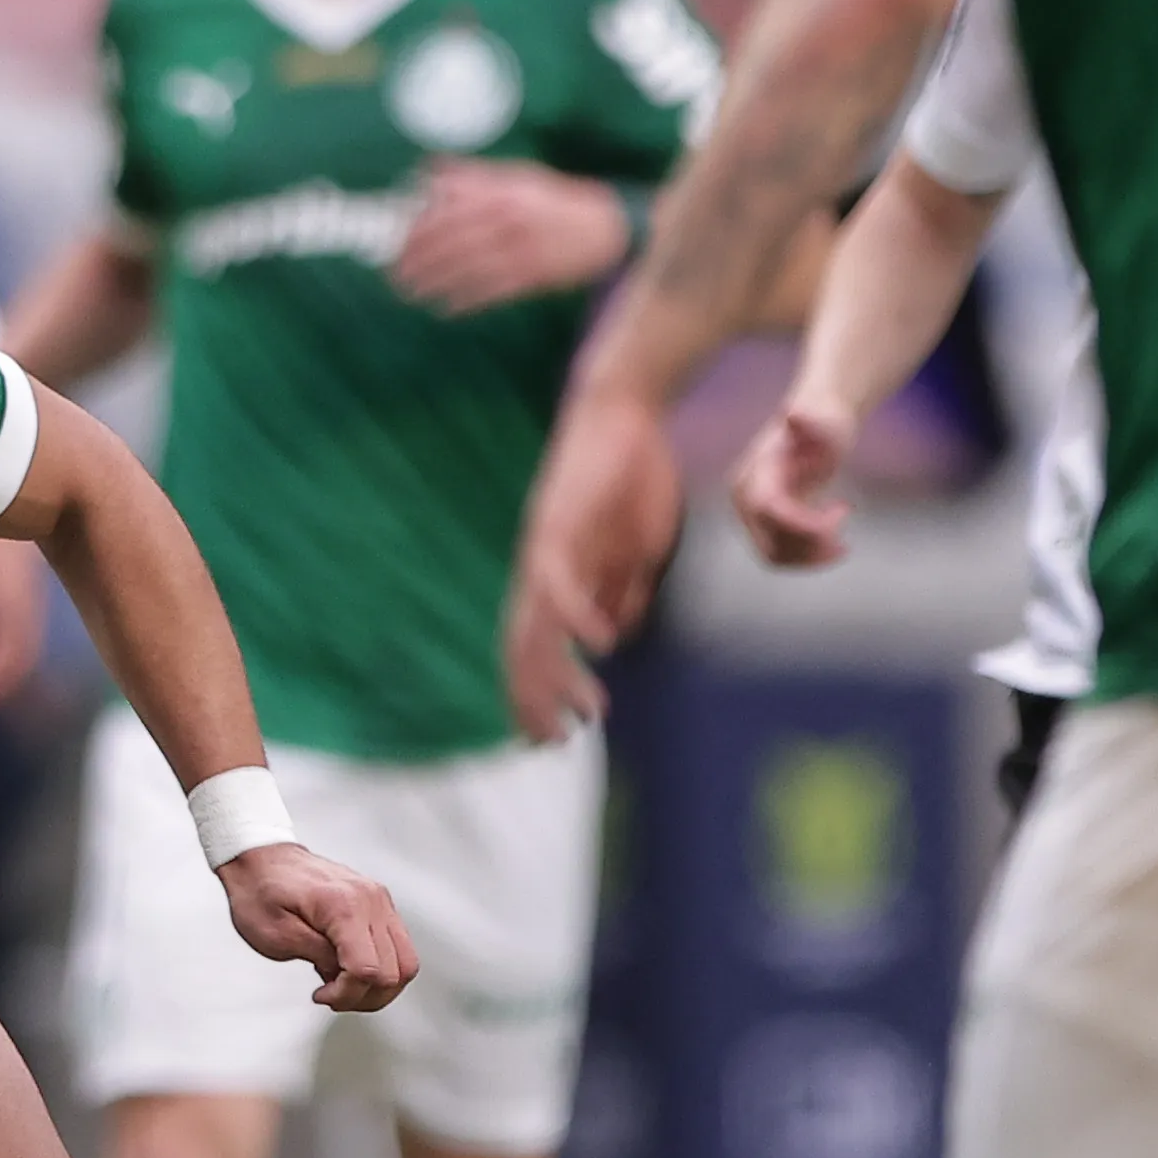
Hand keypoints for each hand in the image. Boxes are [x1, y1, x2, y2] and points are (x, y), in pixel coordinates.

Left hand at [218, 843, 410, 1009]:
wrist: (260, 859)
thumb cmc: (261, 890)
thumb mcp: (276, 934)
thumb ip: (317, 956)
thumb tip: (344, 974)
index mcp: (343, 905)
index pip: (368, 969)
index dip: (347, 993)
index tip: (323, 994)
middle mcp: (370, 899)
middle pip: (396, 971)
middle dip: (364, 995)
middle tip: (333, 994)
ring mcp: (378, 900)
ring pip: (405, 963)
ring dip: (378, 987)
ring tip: (341, 983)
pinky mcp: (378, 904)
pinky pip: (397, 947)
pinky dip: (379, 968)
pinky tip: (347, 967)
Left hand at [389, 161, 633, 316]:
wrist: (605, 226)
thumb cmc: (553, 200)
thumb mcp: (515, 177)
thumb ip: (471, 176)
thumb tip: (429, 171)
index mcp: (502, 194)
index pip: (448, 213)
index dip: (419, 231)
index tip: (398, 243)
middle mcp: (509, 221)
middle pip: (454, 243)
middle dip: (420, 261)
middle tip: (396, 274)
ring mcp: (523, 251)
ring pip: (469, 270)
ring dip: (436, 283)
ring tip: (410, 293)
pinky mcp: (535, 277)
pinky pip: (495, 291)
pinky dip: (469, 300)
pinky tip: (446, 307)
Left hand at [501, 384, 686, 738]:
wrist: (626, 413)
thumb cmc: (630, 478)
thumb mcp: (634, 551)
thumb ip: (621, 593)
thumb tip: (612, 640)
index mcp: (556, 578)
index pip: (535, 647)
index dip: (538, 692)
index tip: (555, 734)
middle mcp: (540, 569)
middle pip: (523, 647)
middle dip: (535, 699)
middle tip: (552, 743)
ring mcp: (546, 548)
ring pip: (534, 624)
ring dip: (555, 673)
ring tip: (580, 713)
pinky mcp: (560, 524)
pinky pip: (560, 579)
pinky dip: (577, 615)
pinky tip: (597, 645)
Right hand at [729, 388, 858, 569]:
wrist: (816, 423)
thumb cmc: (824, 420)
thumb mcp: (824, 420)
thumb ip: (810, 420)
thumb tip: (793, 412)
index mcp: (755, 472)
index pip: (770, 510)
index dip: (805, 523)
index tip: (844, 509)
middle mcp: (744, 496)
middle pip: (770, 540)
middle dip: (812, 543)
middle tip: (845, 518)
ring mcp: (750, 513)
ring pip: (775, 556)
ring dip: (812, 556)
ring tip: (843, 542)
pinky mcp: (763, 525)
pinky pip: (780, 555)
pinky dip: (808, 557)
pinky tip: (834, 540)